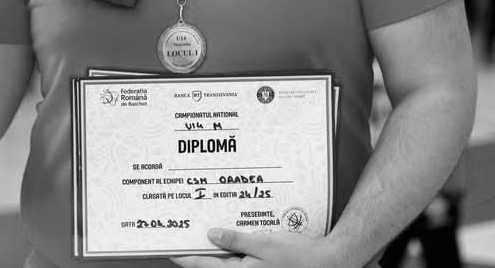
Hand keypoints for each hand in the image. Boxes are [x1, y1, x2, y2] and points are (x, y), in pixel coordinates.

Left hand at [171, 229, 339, 267]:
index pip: (202, 264)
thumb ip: (236, 240)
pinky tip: (231, 236)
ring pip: (224, 263)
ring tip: (204, 230)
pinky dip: (231, 250)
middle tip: (183, 233)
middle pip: (211, 264)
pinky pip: (239, 261)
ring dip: (214, 249)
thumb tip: (212, 235)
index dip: (184, 254)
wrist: (326, 264)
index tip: (168, 245)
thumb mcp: (264, 242)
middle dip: (197, 250)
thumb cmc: (299, 257)